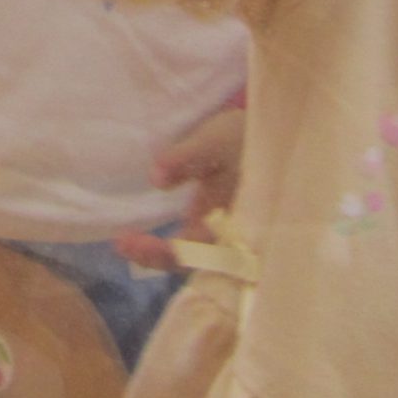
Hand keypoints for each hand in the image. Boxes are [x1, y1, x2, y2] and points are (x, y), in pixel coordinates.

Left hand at [112, 103, 243, 269]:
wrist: (276, 137)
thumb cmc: (245, 138)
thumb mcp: (214, 140)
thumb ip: (185, 159)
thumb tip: (156, 180)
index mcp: (228, 222)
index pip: (189, 252)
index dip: (156, 253)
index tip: (124, 242)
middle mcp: (230, 235)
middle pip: (191, 260)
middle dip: (154, 256)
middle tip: (121, 243)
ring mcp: (229, 232)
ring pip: (194, 254)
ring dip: (162, 250)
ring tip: (129, 240)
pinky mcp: (226, 222)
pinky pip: (199, 241)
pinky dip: (177, 241)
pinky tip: (154, 230)